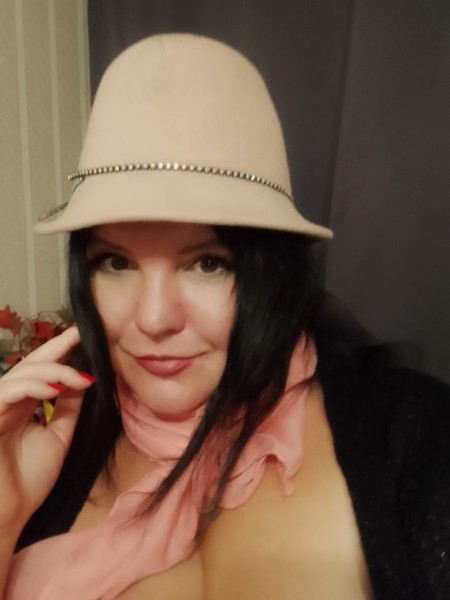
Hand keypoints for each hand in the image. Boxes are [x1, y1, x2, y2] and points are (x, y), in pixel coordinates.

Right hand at [0, 326, 93, 532]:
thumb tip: (83, 381)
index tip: (85, 335)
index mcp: (23, 406)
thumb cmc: (28, 481)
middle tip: (82, 333)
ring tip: (80, 378)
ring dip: (53, 371)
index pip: (44, 372)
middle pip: (32, 364)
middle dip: (57, 347)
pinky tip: (55, 388)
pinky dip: (32, 386)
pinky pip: (7, 391)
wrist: (6, 514)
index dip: (62, 352)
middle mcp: (8, 401)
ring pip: (21, 374)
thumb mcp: (58, 437)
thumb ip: (67, 408)